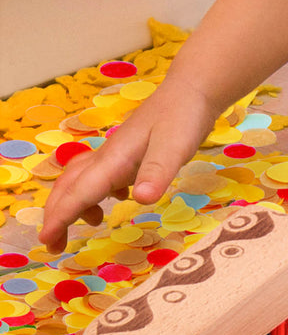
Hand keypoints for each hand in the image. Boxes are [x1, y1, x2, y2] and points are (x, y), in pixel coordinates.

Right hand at [38, 76, 218, 253]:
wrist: (192, 90)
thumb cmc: (183, 117)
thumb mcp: (175, 147)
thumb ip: (157, 172)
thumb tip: (140, 200)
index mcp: (114, 159)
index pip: (80, 193)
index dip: (61, 218)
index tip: (47, 242)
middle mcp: (109, 156)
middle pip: (71, 187)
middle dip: (58, 216)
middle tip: (54, 244)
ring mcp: (118, 152)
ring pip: (82, 179)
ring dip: (75, 203)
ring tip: (88, 224)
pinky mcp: (130, 151)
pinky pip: (101, 174)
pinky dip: (98, 190)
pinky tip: (118, 198)